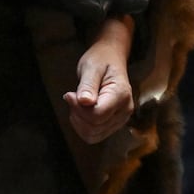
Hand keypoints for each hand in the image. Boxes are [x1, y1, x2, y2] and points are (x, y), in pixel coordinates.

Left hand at [64, 19, 134, 143]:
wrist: (111, 58)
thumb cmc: (101, 60)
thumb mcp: (91, 66)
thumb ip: (88, 85)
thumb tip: (84, 102)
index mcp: (121, 95)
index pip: (98, 114)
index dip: (78, 109)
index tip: (69, 94)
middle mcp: (124, 111)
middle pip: (95, 127)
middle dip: (77, 115)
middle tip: (72, 97)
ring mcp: (121, 119)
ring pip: (94, 135)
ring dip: (79, 122)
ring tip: (76, 104)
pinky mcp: (114, 124)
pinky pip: (95, 135)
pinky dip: (83, 126)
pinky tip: (80, 111)